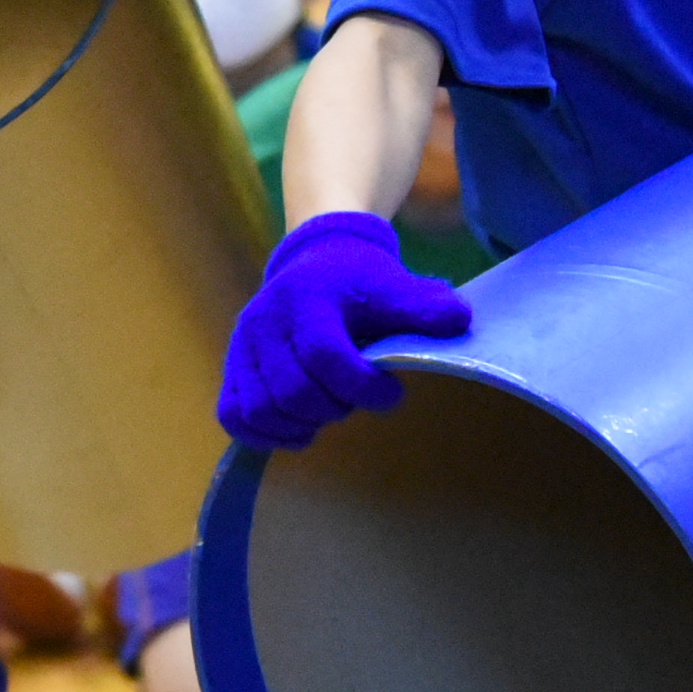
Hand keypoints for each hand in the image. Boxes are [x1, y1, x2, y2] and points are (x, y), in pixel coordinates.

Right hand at [218, 211, 470, 451]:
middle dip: (334, 407)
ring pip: (262, 408)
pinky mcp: (232, 365)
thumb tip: (459, 321)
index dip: (362, 386)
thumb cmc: (360, 279)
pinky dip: (264, 433)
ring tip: (330, 411)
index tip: (392, 392)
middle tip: (356, 399)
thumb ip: (424, 306)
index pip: (325, 356)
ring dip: (301, 424)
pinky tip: (298, 430)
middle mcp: (266, 321)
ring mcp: (244, 345)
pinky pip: (234, 414)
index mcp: (307, 299)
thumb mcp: (395, 285)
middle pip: (293, 391)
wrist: (315, 258)